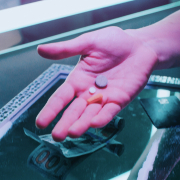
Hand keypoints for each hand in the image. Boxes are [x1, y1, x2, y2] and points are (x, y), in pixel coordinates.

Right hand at [36, 26, 157, 140]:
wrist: (140, 45)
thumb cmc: (113, 42)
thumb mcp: (87, 43)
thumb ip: (65, 49)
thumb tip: (39, 49)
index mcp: (77, 80)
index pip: (60, 98)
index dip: (51, 110)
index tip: (40, 123)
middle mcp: (88, 93)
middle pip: (74, 111)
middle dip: (65, 123)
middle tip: (57, 137)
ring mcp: (104, 98)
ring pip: (90, 115)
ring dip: (81, 125)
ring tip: (72, 134)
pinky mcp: (120, 100)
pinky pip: (110, 111)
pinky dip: (102, 117)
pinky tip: (94, 124)